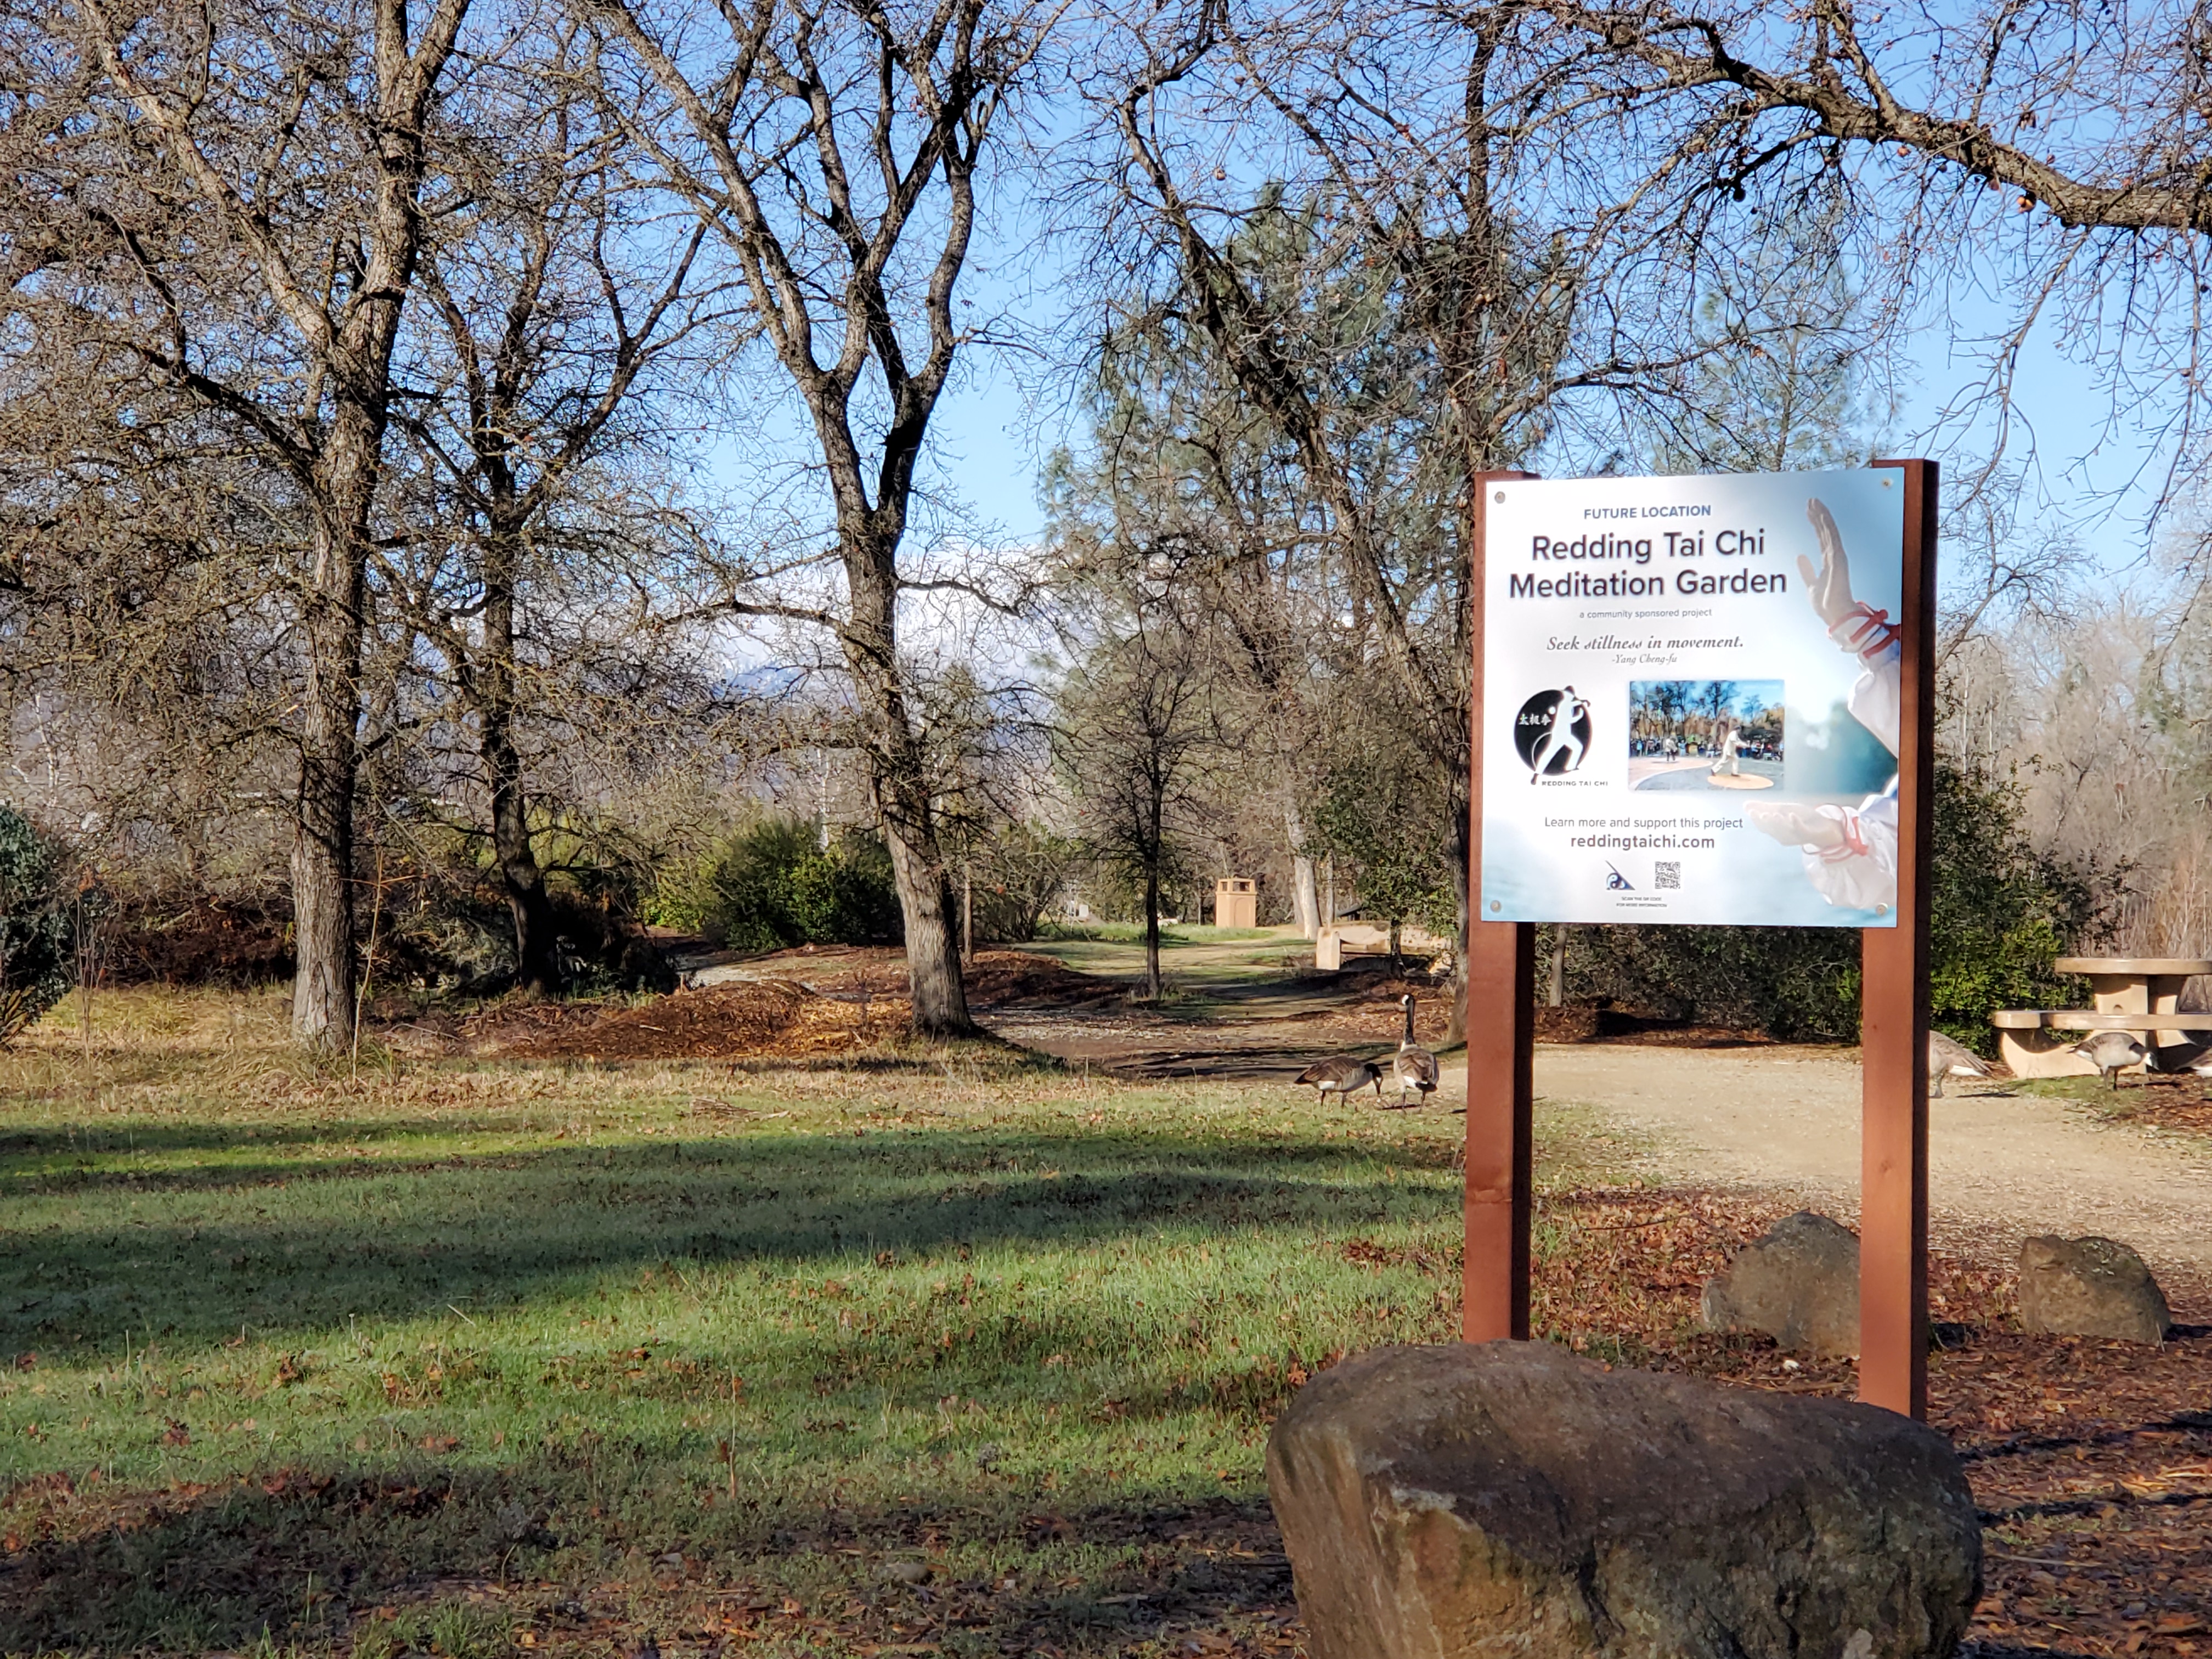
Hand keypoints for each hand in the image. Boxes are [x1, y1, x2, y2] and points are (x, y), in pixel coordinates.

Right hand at [1749, 801, 1847, 852]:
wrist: (1826, 828)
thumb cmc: (1802, 819)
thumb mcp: (1783, 810)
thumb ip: (1765, 808)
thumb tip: (1745, 805)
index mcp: (1777, 830)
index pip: (1764, 826)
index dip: (1757, 819)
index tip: (1750, 811)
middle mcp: (1784, 835)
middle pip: (1773, 829)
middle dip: (1765, 822)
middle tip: (1758, 814)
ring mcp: (1797, 836)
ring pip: (1785, 830)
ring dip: (1778, 823)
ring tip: (1773, 814)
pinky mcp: (1809, 834)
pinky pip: (1801, 830)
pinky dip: (1796, 823)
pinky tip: (1791, 815)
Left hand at [1798, 498, 1856, 628]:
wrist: (1835, 615)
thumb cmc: (1826, 604)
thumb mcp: (1811, 584)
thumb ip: (1806, 570)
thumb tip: (1800, 556)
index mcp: (1828, 561)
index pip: (1821, 538)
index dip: (1815, 524)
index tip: (1809, 511)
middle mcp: (1834, 556)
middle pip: (1824, 531)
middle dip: (1817, 515)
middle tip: (1810, 501)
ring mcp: (1837, 556)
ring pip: (1828, 530)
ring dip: (1821, 515)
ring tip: (1813, 502)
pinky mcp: (1838, 558)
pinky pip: (1832, 537)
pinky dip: (1827, 524)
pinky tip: (1821, 514)